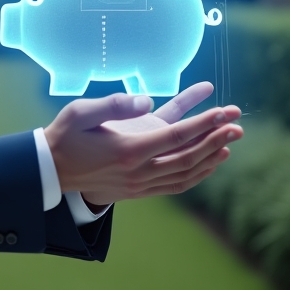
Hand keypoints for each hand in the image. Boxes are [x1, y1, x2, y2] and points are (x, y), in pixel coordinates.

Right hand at [43, 83, 241, 207]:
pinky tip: (210, 162)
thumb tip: (147, 100)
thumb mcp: (81, 112)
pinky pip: (176, 184)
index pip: (176, 136)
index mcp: (128, 150)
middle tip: (237, 125)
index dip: (204, 123)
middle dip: (215, 139)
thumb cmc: (66, 135)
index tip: (224, 112)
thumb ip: (115, 104)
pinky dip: (197, 174)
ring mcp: (140, 183)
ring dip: (210, 157)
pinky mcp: (139, 189)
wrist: (52, 170)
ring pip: (185, 173)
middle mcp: (138, 171)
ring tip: (230, 142)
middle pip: (188, 156)